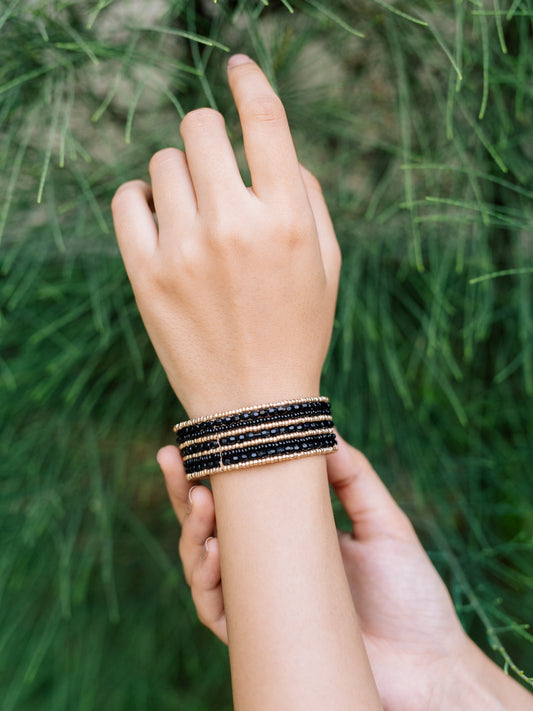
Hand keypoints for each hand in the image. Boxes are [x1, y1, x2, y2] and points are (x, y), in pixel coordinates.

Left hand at [112, 54, 340, 418]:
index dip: (249, 80)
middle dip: (207, 132)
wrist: (254, 405)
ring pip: (162, 163)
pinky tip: (159, 217)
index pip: (265, 120)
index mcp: (288, 220)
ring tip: (192, 207)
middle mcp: (234, 226)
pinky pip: (126, 200)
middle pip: (199, 127)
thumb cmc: (297, 333)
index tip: (238, 67)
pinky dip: (141, 198)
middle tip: (212, 156)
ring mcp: (185, 251)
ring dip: (179, 173)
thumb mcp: (326, 267)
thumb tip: (279, 153)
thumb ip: (309, 200)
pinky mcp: (147, 275)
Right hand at [158, 434, 532, 710]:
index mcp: (292, 537)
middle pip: (211, 526)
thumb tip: (325, 428)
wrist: (430, 666)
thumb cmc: (411, 595)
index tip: (201, 436)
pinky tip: (210, 551)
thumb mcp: (384, 525)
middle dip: (184, 491)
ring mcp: (261, 602)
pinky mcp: (260, 640)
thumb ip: (354, 478)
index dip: (217, 469)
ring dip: (192, 531)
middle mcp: (269, 568)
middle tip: (172, 458)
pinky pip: (216, 611)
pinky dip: (205, 582)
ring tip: (200, 501)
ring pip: (202, 565)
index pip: (244, 500)